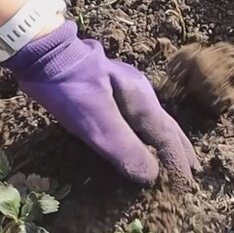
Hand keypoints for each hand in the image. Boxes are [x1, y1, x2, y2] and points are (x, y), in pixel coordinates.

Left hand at [3, 19, 196, 183]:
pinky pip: (136, 118)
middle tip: (193, 169)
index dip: (177, 162)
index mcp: (141, 100)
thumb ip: (124, 147)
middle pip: (166, 126)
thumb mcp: (96, 120)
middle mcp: (139, 93)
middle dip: (180, 149)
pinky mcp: (108, 90)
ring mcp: (124, 89)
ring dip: (166, 141)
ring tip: (174, 156)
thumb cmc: (69, 85)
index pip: (166, 137)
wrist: (40, 49)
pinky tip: (142, 136)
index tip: (187, 183)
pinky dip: (147, 133)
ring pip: (153, 121)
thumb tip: (151, 176)